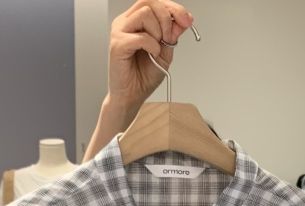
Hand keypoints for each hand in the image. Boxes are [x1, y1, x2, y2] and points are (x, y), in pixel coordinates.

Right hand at [107, 0, 193, 116]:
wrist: (132, 97)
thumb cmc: (143, 77)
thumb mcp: (165, 53)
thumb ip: (172, 35)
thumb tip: (184, 20)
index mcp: (135, 21)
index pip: (154, 2)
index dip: (173, 8)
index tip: (187, 20)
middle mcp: (125, 23)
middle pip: (149, 2)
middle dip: (167, 17)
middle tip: (170, 37)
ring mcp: (119, 32)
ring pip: (145, 13)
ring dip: (158, 31)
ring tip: (156, 48)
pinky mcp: (117, 45)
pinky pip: (141, 36)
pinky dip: (151, 45)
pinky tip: (152, 55)